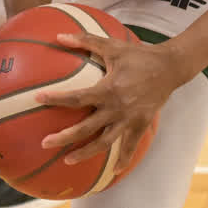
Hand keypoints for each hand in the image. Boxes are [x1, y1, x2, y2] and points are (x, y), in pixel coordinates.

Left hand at [37, 30, 182, 169]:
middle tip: (45, 143)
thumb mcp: (112, 46)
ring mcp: (129, 118)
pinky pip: (130, 145)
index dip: (56, 99)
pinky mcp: (141, 124)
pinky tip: (115, 171)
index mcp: (108, 89)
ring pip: (104, 142)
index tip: (38, 99)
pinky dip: (123, 159)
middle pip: (86, 127)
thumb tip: (59, 35)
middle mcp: (117, 108)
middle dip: (64, 137)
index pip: (77, 97)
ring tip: (67, 160)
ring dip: (85, 153)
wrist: (170, 66)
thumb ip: (86, 40)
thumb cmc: (138, 55)